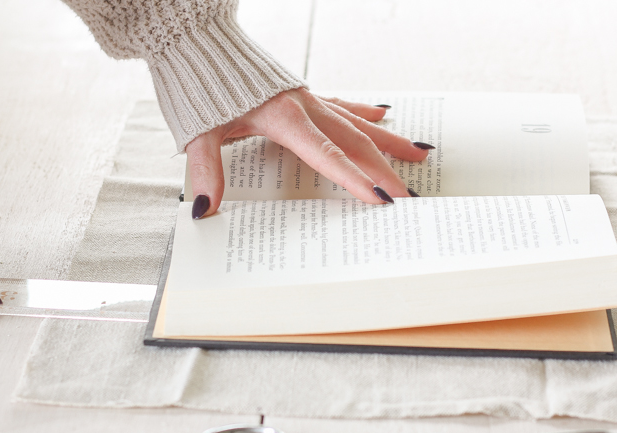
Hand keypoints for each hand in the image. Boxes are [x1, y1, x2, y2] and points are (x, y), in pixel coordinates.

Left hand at [185, 87, 431, 217]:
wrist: (196, 40)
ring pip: (357, 124)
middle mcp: (304, 107)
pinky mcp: (301, 93)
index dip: (355, 180)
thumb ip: (206, 170)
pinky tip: (383, 114)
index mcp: (283, 119)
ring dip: (388, 142)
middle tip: (409, 198)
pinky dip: (363, 113)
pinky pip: (341, 106)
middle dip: (384, 172)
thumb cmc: (197, 85)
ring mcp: (306, 99)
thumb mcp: (198, 131)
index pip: (328, 157)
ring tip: (420, 154)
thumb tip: (205, 208)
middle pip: (354, 144)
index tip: (380, 200)